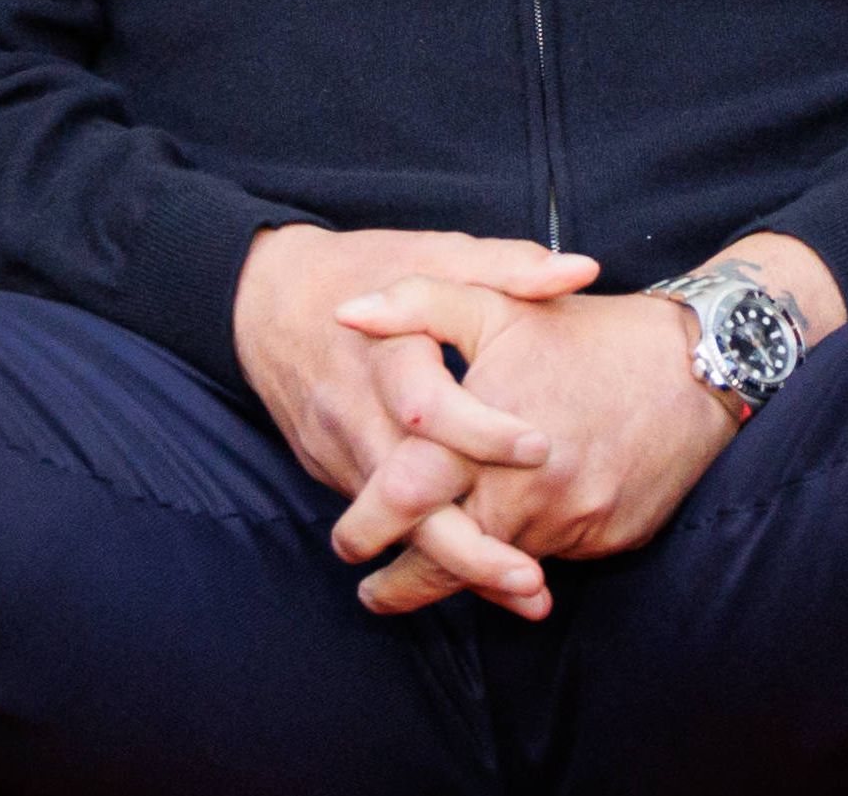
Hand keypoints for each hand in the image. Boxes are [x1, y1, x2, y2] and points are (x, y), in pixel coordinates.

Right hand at [230, 224, 595, 619]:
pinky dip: (432, 556)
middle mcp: (358, 412)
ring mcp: (343, 451)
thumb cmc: (364, 269)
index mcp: (385, 350)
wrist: (265, 301)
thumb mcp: (432, 253)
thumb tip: (582, 270)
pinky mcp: (337, 475)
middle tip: (531, 578)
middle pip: (404, 497)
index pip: (426, 406)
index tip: (540, 448)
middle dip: (468, 547)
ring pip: (397, 527)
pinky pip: (387, 524)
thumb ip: (505, 267)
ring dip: (459, 568)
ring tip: (527, 595)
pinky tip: (487, 580)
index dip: (481, 432)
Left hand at [330, 278, 735, 615]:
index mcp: (486, 437)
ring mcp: (572, 522)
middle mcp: (527, 492)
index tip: (346, 545)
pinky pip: (553, 557)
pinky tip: (511, 543)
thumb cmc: (586, 334)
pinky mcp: (607, 539)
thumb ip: (417, 307)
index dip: (367, 529)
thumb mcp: (498, 306)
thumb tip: (345, 313)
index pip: (406, 500)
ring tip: (429, 571)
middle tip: (375, 593)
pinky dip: (526, 554)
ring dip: (466, 570)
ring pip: (500, 565)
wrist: (695, 366)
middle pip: (448, 559)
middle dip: (402, 585)